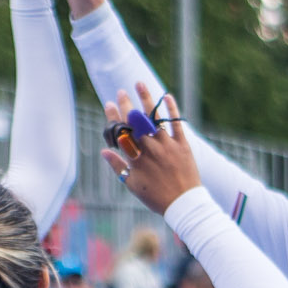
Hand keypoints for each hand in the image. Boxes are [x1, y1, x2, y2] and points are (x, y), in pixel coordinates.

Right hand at [101, 83, 199, 216]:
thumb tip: (104, 151)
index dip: (113, 117)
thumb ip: (117, 167)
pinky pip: (176, 124)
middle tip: (121, 92)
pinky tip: (166, 96)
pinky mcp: (182, 145)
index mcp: (136, 158)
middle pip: (135, 122)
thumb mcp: (132, 184)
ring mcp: (167, 145)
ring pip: (155, 118)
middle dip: (126, 105)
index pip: (121, 133)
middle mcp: (150, 149)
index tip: (108, 104)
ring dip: (146, 99)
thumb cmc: (156, 197)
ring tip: (139, 83)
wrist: (183, 204)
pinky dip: (172, 109)